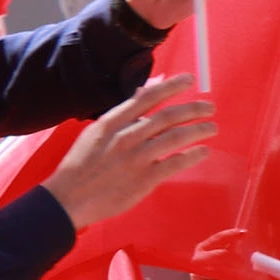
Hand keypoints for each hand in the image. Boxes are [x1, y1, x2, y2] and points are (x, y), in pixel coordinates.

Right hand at [45, 76, 217, 226]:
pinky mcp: (144, 179)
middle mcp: (125, 137)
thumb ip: (122, 115)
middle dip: (194, 109)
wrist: (67, 199)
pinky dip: (194, 155)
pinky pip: (176, 163)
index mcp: (111, 123)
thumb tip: (144, 92)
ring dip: (199, 130)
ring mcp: (136, 158)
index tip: (189, 80)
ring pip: (176, 137)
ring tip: (211, 128)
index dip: (171, 86)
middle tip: (210, 108)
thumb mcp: (96, 133)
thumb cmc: (81, 166)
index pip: (147, 98)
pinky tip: (203, 151)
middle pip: (168, 116)